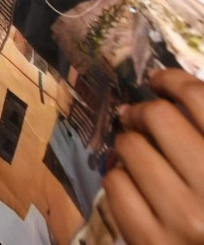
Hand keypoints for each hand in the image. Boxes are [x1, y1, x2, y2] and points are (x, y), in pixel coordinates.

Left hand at [105, 69, 203, 244]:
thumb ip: (203, 132)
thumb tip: (172, 94)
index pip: (199, 98)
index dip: (173, 81)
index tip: (159, 82)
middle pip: (158, 117)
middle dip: (143, 113)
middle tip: (138, 117)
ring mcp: (184, 218)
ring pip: (130, 147)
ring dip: (130, 146)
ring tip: (141, 156)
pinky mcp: (151, 241)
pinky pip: (116, 183)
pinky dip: (121, 179)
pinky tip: (136, 186)